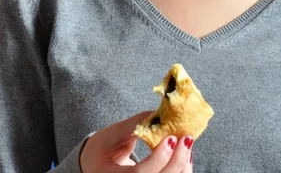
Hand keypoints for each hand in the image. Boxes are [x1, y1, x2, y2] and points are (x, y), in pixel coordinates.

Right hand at [79, 111, 193, 172]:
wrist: (93, 168)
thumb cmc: (100, 151)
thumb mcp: (110, 135)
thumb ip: (134, 125)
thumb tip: (159, 113)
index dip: (159, 159)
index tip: (171, 138)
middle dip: (176, 162)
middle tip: (187, 139)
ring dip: (182, 167)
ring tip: (187, 145)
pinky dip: (180, 172)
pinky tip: (184, 157)